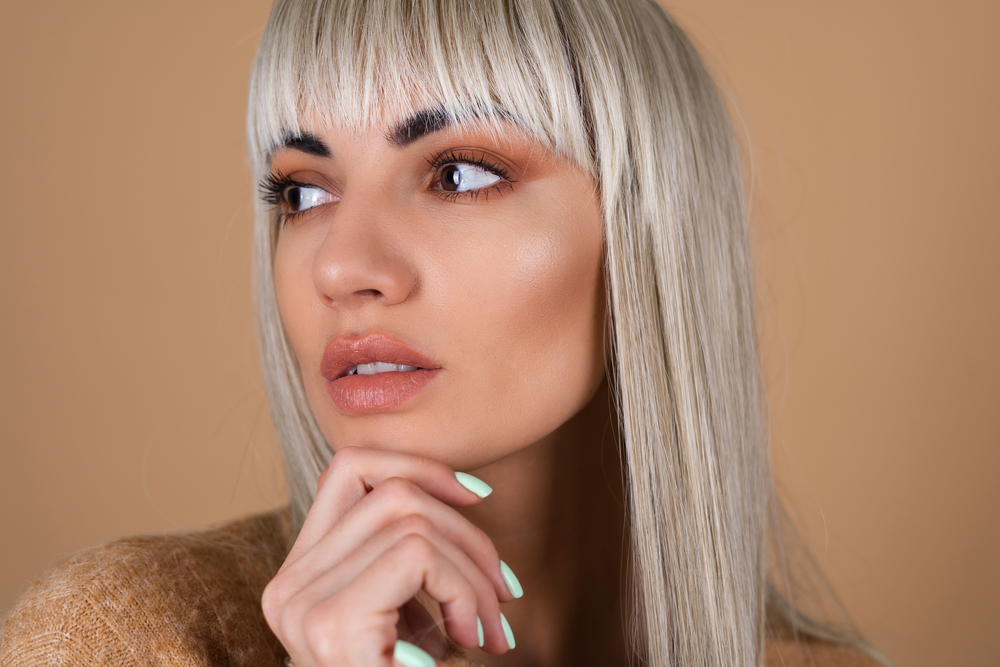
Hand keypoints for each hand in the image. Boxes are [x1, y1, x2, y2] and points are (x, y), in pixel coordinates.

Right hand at [261, 447, 519, 666]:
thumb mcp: (414, 614)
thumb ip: (414, 558)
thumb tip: (467, 493)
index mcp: (300, 578)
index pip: (350, 471)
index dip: (419, 467)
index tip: (477, 498)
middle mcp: (287, 586)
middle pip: (391, 492)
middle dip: (469, 534)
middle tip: (503, 596)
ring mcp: (300, 604)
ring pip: (410, 517)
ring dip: (474, 568)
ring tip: (489, 627)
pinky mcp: (329, 624)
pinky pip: (416, 553)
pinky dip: (463, 586)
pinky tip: (473, 638)